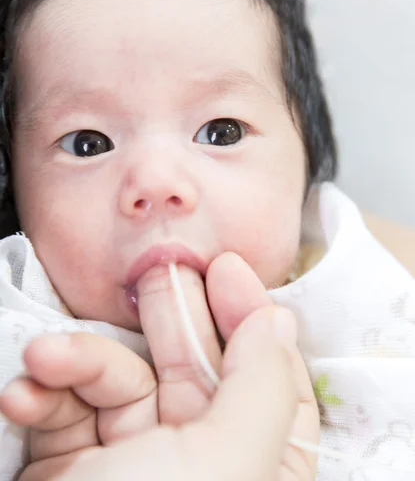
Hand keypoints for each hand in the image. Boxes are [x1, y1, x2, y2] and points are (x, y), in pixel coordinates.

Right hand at [19, 304, 318, 480]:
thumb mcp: (227, 465)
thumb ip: (263, 388)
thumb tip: (279, 320)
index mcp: (255, 470)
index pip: (269, 381)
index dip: (252, 320)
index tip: (226, 269)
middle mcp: (197, 469)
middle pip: (194, 370)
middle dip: (174, 319)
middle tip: (157, 274)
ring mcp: (131, 468)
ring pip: (121, 381)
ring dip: (80, 361)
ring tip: (46, 358)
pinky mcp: (70, 471)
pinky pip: (67, 410)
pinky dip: (44, 394)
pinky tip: (24, 394)